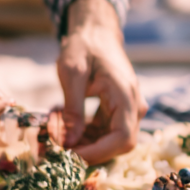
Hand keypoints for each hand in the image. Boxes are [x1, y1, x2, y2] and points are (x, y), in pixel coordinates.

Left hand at [56, 0, 145, 162]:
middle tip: (58, 148)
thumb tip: (68, 143)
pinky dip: (85, 134)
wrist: (95, 32)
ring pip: (110, 140)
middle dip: (88, 150)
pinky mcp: (119, 110)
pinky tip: (65, 126)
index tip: (70, 157)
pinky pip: (105, 131)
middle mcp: (133, 105)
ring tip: (56, 133)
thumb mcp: (71, 73)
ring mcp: (128, 108)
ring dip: (84, 143)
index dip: (98, 153)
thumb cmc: (83, 46)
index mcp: (125, 95)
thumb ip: (72, 109)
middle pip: (118, 144)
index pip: (122, 138)